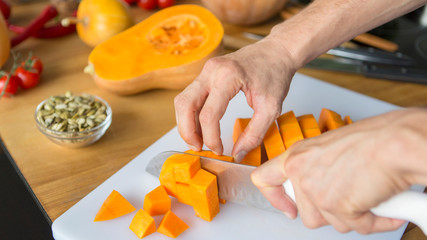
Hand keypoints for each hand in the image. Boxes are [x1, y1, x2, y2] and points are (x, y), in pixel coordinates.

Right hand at [174, 37, 296, 159]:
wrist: (277, 51)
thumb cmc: (276, 74)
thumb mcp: (271, 108)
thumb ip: (254, 134)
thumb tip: (237, 154)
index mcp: (228, 76)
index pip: (209, 114)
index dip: (211, 138)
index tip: (220, 151)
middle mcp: (212, 70)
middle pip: (185, 105)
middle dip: (187, 131)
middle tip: (198, 148)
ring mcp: (206, 70)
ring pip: (183, 100)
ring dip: (186, 123)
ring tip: (198, 141)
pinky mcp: (206, 73)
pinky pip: (190, 96)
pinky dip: (191, 114)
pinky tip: (201, 127)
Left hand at [251, 108, 426, 233]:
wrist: (396, 142)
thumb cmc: (372, 139)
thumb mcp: (330, 148)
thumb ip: (316, 168)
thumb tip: (319, 187)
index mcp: (297, 156)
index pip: (264, 179)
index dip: (275, 198)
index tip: (287, 208)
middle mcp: (302, 173)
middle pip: (306, 213)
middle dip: (330, 211)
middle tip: (349, 195)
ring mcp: (318, 192)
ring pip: (330, 222)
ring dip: (353, 215)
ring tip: (368, 193)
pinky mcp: (338, 207)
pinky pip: (358, 227)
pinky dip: (375, 220)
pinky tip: (382, 203)